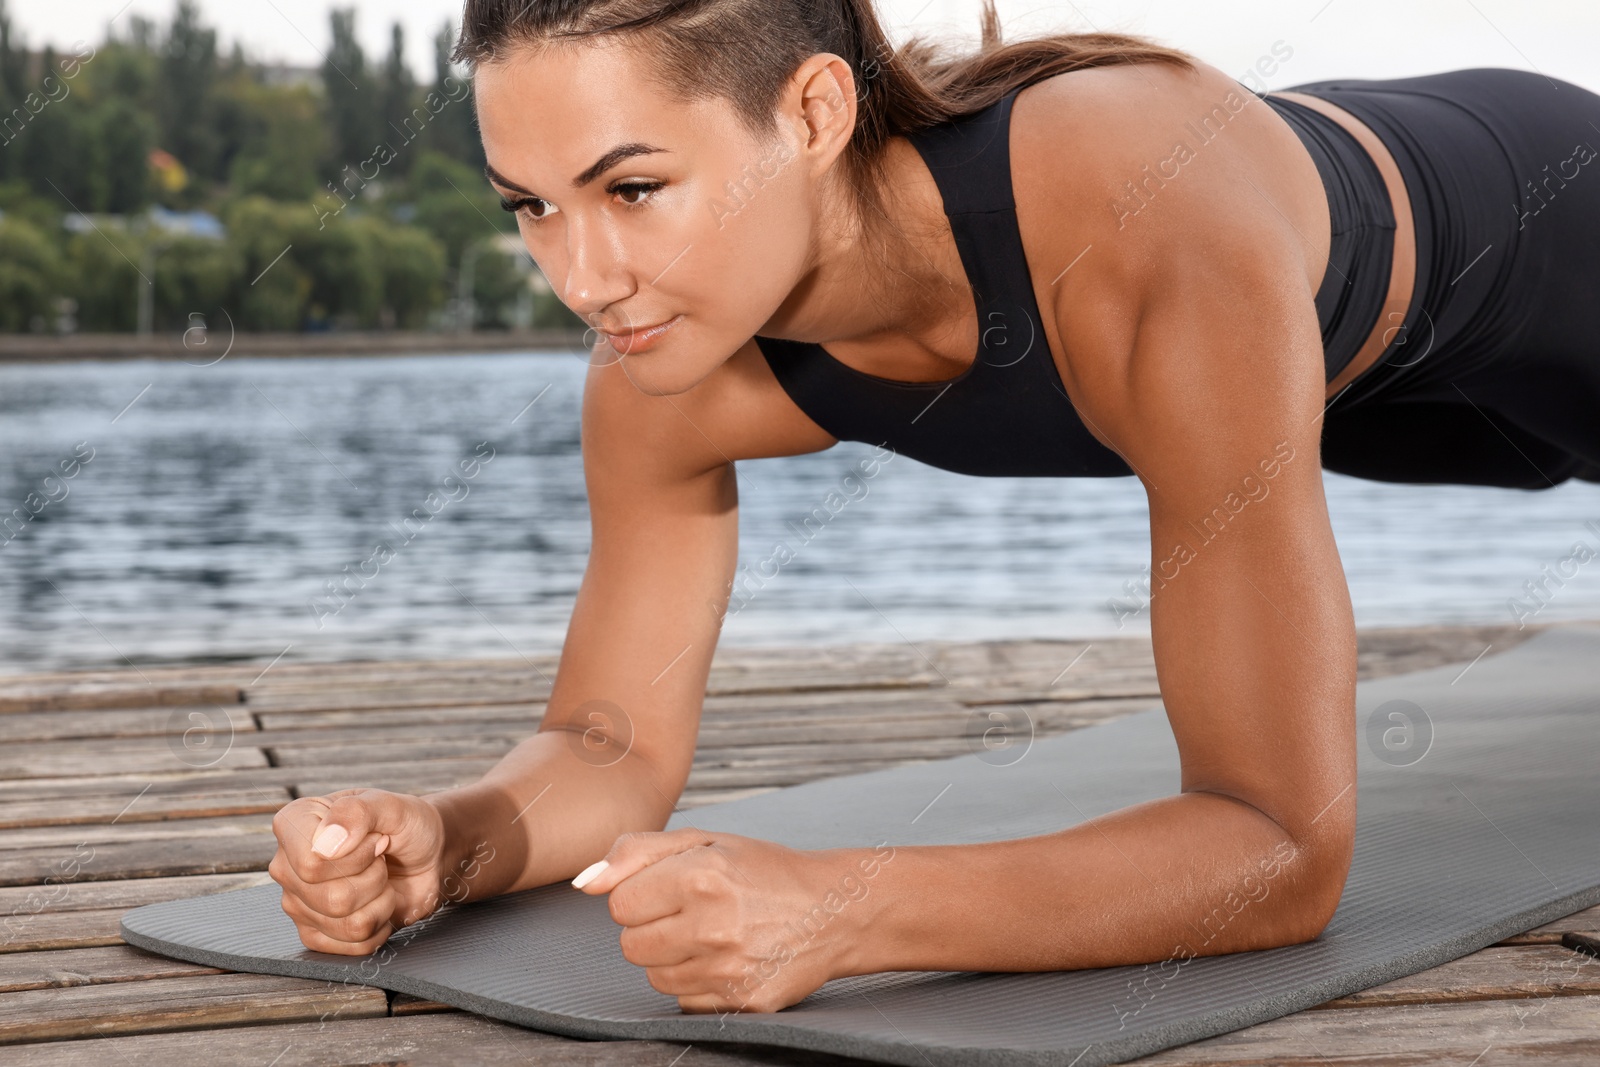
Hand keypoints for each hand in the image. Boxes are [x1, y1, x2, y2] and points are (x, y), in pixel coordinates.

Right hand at [268, 788, 447, 954]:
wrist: (426, 854)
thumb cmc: (406, 825)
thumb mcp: (390, 805)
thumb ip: (356, 812)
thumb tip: (325, 844)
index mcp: (294, 825)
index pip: (312, 864)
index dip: (358, 855)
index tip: (376, 838)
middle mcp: (288, 866)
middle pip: (332, 898)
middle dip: (375, 878)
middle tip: (381, 858)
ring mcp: (298, 903)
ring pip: (346, 923)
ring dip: (381, 900)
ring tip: (381, 878)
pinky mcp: (316, 933)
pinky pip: (353, 944)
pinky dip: (380, 924)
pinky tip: (378, 901)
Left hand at [572, 828, 882, 1013]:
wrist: (835, 909)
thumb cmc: (763, 870)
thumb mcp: (704, 841)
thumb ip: (636, 852)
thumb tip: (583, 883)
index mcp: (700, 875)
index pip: (619, 904)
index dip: (643, 894)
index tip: (674, 888)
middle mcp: (714, 924)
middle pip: (630, 945)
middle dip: (653, 928)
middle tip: (693, 912)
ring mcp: (729, 969)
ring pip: (654, 977)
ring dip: (673, 958)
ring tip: (713, 934)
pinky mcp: (742, 1003)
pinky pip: (685, 1002)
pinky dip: (698, 985)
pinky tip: (729, 959)